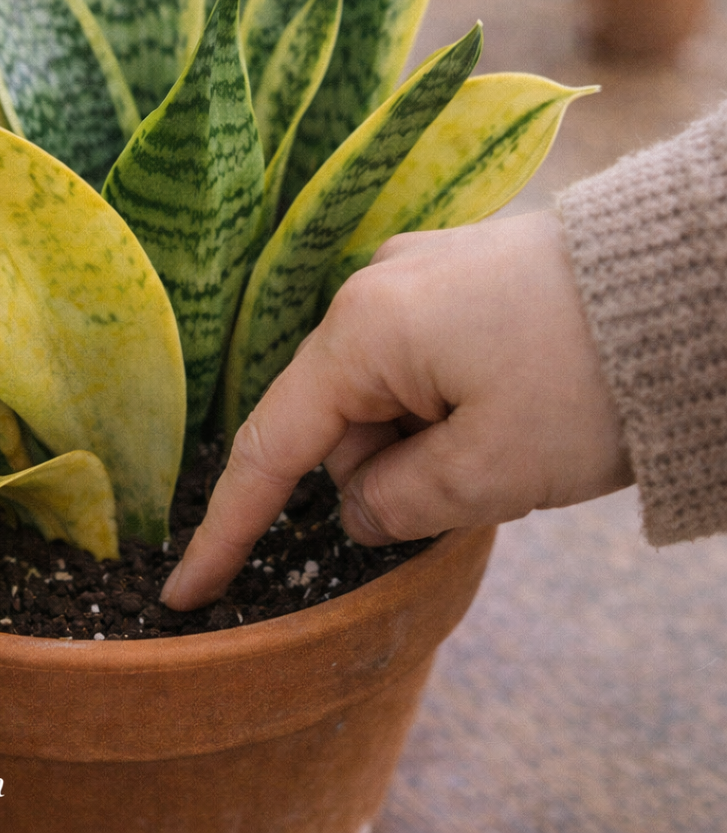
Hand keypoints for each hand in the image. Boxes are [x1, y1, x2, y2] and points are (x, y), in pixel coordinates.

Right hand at [161, 210, 633, 610]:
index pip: (272, 445)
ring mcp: (413, 273)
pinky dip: (443, 403)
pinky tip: (506, 398)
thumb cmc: (588, 378)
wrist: (692, 284)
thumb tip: (359, 505)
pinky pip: (415, 361)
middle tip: (478, 474)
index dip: (227, 526)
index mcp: (364, 330)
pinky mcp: (452, 276)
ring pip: (381, 395)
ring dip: (425, 437)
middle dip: (386, 470)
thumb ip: (396, 504)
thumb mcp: (489, 471)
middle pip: (337, 421)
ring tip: (511, 429)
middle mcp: (372, 287)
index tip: (187, 589)